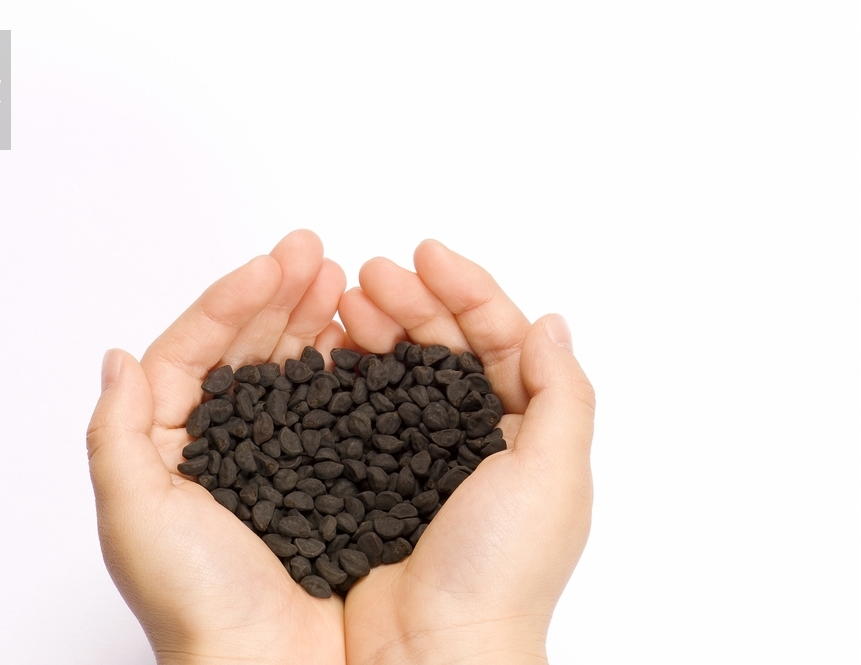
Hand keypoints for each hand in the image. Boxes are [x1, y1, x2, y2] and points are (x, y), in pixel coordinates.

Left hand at [86, 230, 349, 664]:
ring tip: (338, 280)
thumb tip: (118, 359)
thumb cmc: (198, 604)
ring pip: (288, 369)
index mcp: (167, 446)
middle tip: (312, 253)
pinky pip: (328, 408)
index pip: (192, 351)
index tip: (271, 265)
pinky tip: (356, 340)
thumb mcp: (135, 516)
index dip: (229, 300)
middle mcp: (219, 445)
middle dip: (276, 295)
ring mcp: (274, 457)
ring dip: (310, 319)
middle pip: (243, 348)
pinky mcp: (321, 475)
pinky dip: (341, 368)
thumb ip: (118, 433)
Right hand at [338, 241, 594, 664]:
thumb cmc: (500, 572)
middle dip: (413, 300)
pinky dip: (348, 373)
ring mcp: (419, 456)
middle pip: (446, 345)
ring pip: (399, 370)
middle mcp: (474, 438)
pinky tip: (328, 349)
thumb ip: (562, 393)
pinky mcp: (371, 477)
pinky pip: (360, 408)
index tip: (427, 254)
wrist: (427, 654)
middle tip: (371, 273)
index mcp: (525, 431)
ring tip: (344, 300)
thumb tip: (551, 322)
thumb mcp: (553, 475)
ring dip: (377, 327)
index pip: (500, 338)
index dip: (467, 290)